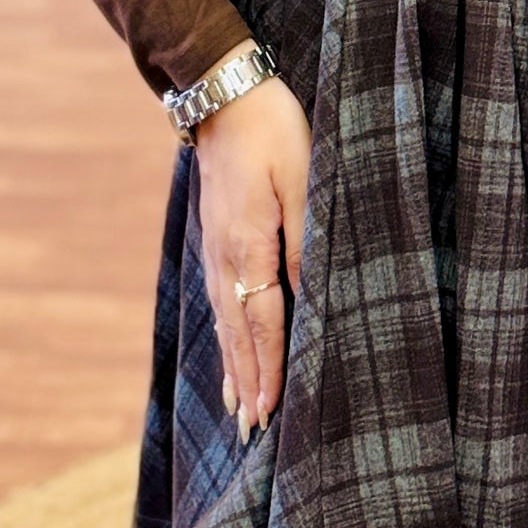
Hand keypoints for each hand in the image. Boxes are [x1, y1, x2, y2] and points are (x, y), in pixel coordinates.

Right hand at [192, 68, 308, 442]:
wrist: (223, 93)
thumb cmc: (274, 130)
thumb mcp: (303, 179)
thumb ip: (306, 240)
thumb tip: (312, 296)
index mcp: (249, 246)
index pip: (261, 323)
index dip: (267, 370)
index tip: (271, 414)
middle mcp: (225, 257)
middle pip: (237, 334)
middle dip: (248, 384)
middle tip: (252, 434)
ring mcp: (215, 249)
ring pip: (225, 322)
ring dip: (234, 368)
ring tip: (238, 411)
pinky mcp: (216, 239)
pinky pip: (220, 301)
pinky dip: (225, 337)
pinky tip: (228, 353)